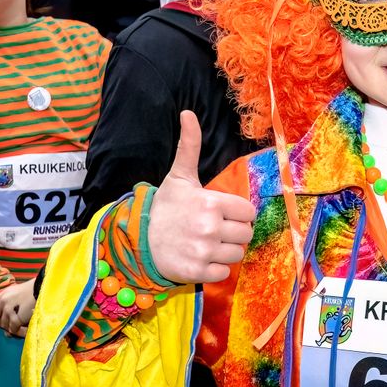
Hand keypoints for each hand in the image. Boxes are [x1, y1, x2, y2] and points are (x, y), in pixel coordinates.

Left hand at [0, 278, 35, 336]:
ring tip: (21, 328)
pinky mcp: (16, 317)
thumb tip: (8, 325)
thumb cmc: (37, 290)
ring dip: (12, 328)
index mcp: (4, 293)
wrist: (44, 288)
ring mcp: (9, 309)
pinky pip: (13, 329)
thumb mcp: (21, 294)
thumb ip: (13, 306)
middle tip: (8, 326)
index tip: (0, 317)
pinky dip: (19, 332)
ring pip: (4, 325)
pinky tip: (26, 330)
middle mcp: (4, 301)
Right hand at [148, 111, 255, 284]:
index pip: (248, 212)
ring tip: (207, 243)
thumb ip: (189, 146)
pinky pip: (223, 273)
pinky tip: (200, 258)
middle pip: (246, 234)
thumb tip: (188, 113)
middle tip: (214, 230)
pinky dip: (215, 268)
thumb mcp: (180, 176)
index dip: (237, 213)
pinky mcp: (197, 272)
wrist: (138, 238)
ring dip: (226, 251)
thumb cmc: (165, 206)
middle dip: (233, 233)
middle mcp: (210, 227)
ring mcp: (204, 251)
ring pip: (237, 254)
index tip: (222, 213)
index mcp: (212, 202)